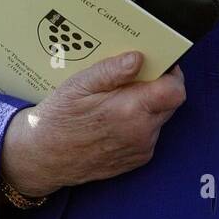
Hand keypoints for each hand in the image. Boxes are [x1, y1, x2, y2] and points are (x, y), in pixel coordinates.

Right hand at [0, 52, 186, 196]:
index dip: (172, 74)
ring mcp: (141, 149)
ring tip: (117, 100)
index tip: (159, 64)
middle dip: (157, 87)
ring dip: (147, 106)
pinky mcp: (137, 160)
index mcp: (131, 111)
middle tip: (133, 78)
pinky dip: (139, 123)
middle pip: (170, 103)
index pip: (175, 90)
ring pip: (159, 118)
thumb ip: (112, 71)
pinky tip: (115, 119)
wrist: (43, 157)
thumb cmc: (59, 118)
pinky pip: (149, 134)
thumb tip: (139, 58)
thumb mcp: (80, 85)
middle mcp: (141, 133)